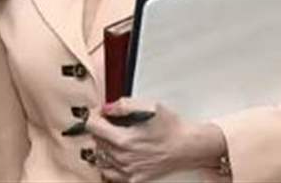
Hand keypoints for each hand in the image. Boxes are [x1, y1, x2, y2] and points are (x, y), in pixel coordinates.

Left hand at [85, 98, 230, 182]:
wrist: (187, 146)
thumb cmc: (172, 128)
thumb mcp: (151, 106)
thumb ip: (125, 105)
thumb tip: (107, 108)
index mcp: (124, 140)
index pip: (92, 126)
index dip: (95, 114)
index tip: (101, 111)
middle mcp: (122, 158)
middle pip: (95, 140)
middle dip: (101, 127)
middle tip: (114, 120)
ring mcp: (126, 170)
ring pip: (100, 156)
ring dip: (104, 144)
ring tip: (117, 136)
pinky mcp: (132, 178)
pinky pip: (109, 173)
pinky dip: (108, 162)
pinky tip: (117, 154)